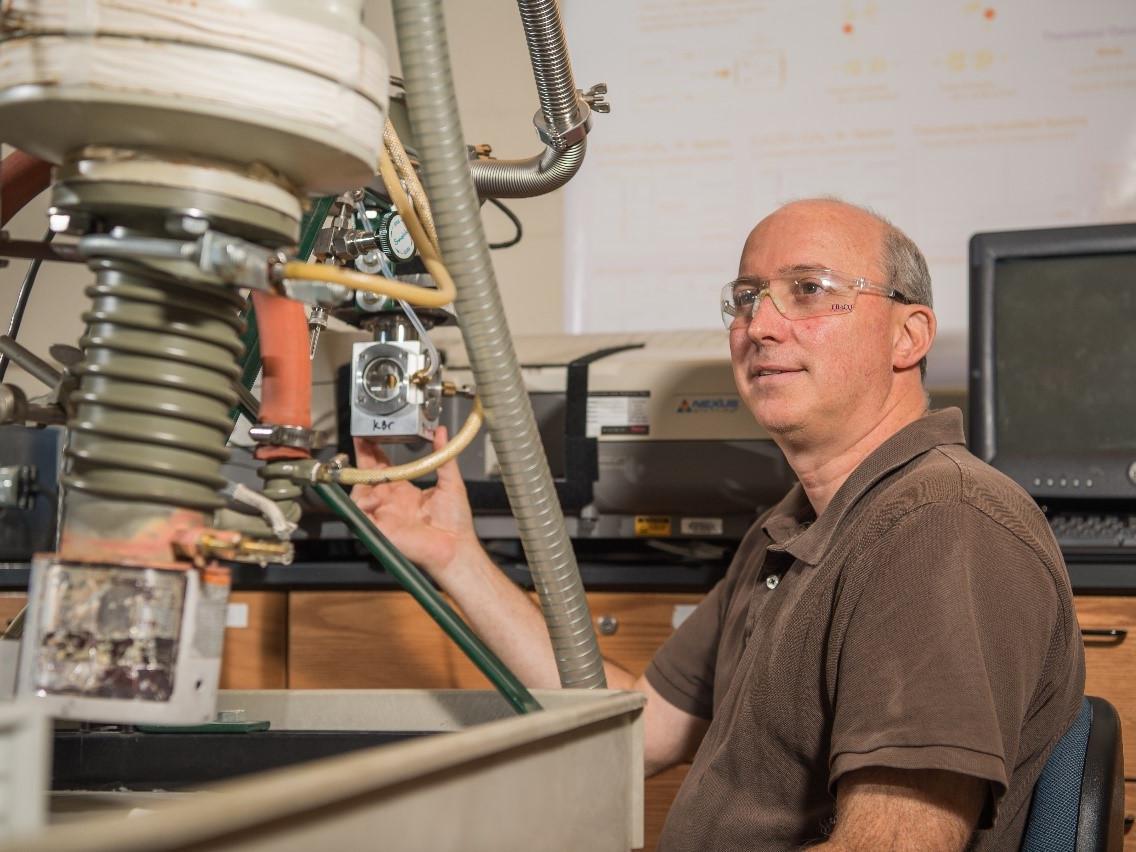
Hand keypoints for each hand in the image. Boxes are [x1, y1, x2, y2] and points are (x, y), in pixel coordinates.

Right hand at [351, 427, 481, 579]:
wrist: (455, 547)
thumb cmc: (455, 522)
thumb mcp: (451, 481)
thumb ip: (443, 456)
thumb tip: (441, 432)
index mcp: (404, 491)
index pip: (382, 467)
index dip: (373, 451)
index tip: (369, 435)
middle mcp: (390, 501)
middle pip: (367, 476)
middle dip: (361, 458)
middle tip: (362, 440)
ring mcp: (383, 514)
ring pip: (359, 493)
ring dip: (361, 480)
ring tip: (369, 473)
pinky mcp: (379, 529)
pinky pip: (359, 515)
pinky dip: (359, 504)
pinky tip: (369, 495)